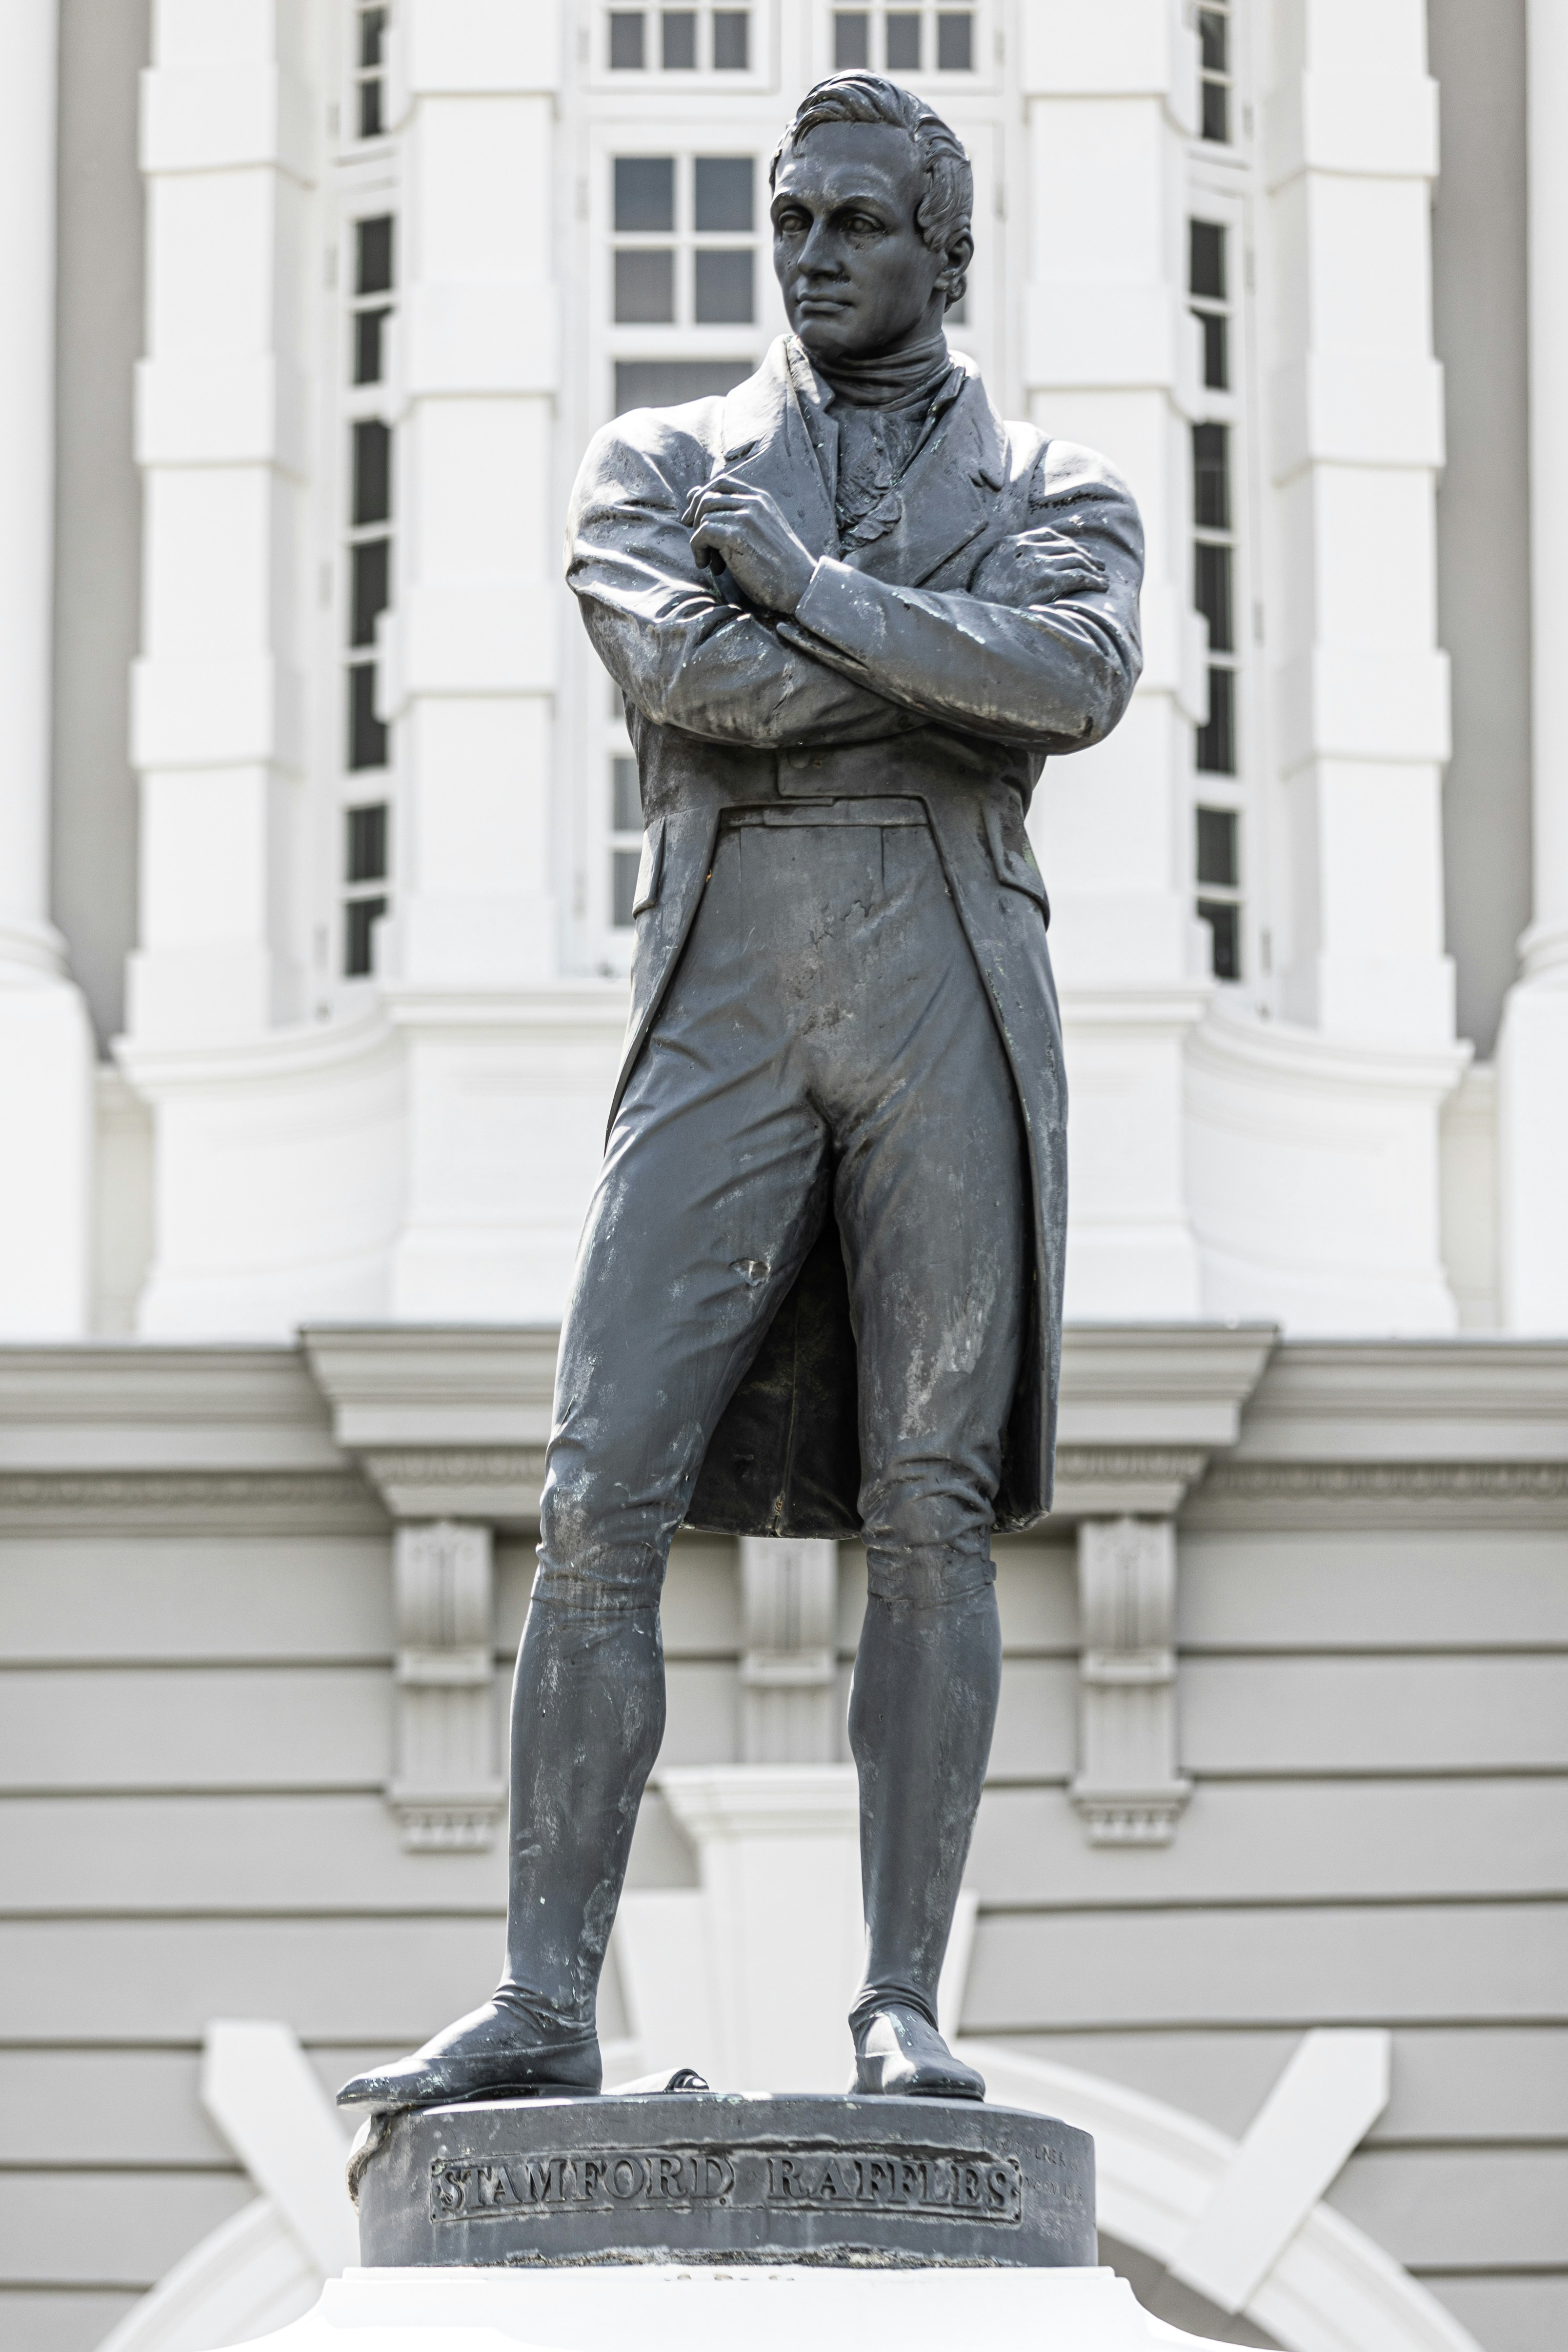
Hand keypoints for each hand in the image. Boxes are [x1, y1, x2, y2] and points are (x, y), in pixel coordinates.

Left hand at [683, 472, 817, 614]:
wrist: (799, 585)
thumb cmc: (778, 565)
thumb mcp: (758, 532)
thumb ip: (734, 514)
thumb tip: (694, 495)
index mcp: (760, 499)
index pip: (721, 482)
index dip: (702, 496)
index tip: (693, 517)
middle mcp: (753, 502)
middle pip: (707, 497)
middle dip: (695, 519)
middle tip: (699, 543)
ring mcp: (745, 517)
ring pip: (703, 516)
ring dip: (699, 541)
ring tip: (711, 561)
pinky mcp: (737, 535)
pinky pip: (702, 533)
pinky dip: (698, 550)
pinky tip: (707, 565)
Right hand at [981, 526, 1107, 606]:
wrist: (975, 616)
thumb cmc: (980, 603)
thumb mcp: (988, 573)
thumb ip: (1007, 564)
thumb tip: (1023, 570)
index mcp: (1011, 544)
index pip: (1048, 535)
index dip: (1068, 542)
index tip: (1079, 550)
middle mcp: (1025, 548)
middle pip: (1066, 546)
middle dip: (1085, 555)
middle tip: (1098, 565)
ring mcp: (1037, 564)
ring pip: (1076, 559)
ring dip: (1093, 568)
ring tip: (1102, 577)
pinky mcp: (1047, 581)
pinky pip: (1079, 576)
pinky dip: (1094, 580)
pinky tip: (1101, 586)